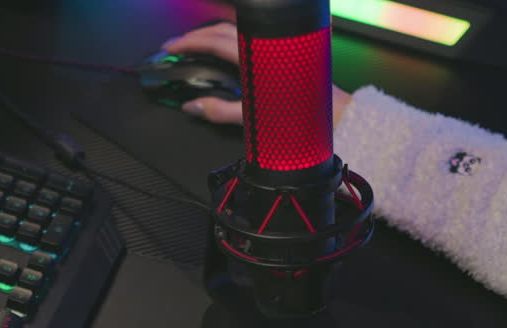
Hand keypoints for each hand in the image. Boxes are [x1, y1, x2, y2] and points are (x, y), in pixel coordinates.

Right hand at [161, 22, 351, 127]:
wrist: (335, 116)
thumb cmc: (300, 116)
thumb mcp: (251, 119)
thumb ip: (219, 111)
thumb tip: (193, 106)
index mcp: (255, 56)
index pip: (213, 41)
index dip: (188, 42)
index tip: (171, 48)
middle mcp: (264, 45)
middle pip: (221, 30)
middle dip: (195, 36)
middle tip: (177, 46)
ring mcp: (273, 46)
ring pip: (236, 30)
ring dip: (212, 35)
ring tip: (195, 46)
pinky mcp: (281, 52)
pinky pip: (250, 39)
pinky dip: (230, 40)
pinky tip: (224, 51)